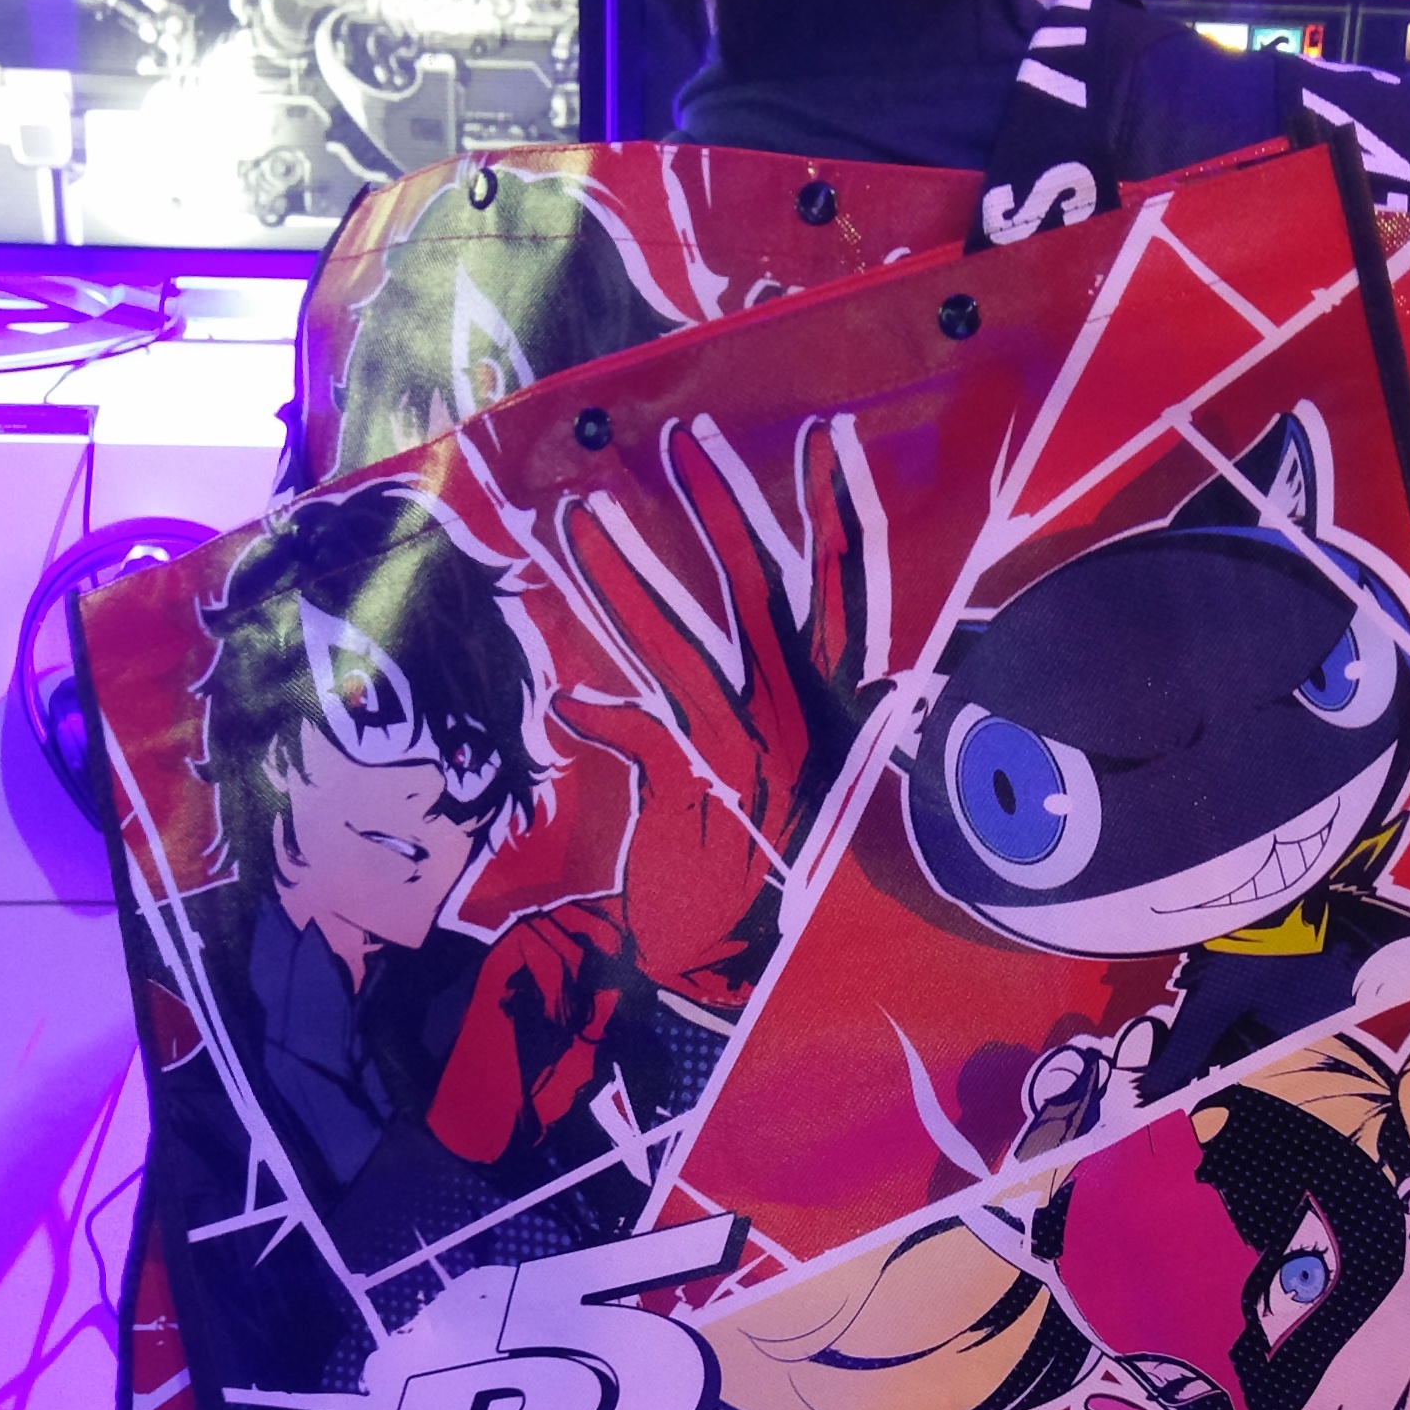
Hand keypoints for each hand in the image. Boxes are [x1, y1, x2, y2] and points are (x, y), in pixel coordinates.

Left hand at [554, 417, 876, 1003]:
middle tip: (686, 435)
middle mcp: (798, 724)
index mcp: (832, 711)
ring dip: (624, 577)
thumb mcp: (788, 779)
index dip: (837, 517)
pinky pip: (631, 731)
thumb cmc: (751, 867)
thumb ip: (778, 706)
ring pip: (679, 646)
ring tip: (579, 516)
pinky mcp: (690, 796)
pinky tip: (564, 695)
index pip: (845, 597)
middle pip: (760, 596)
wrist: (721, 974)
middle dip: (723, 509)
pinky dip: (594, 713)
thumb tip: (807, 653)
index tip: (825, 438)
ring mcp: (745, 757)